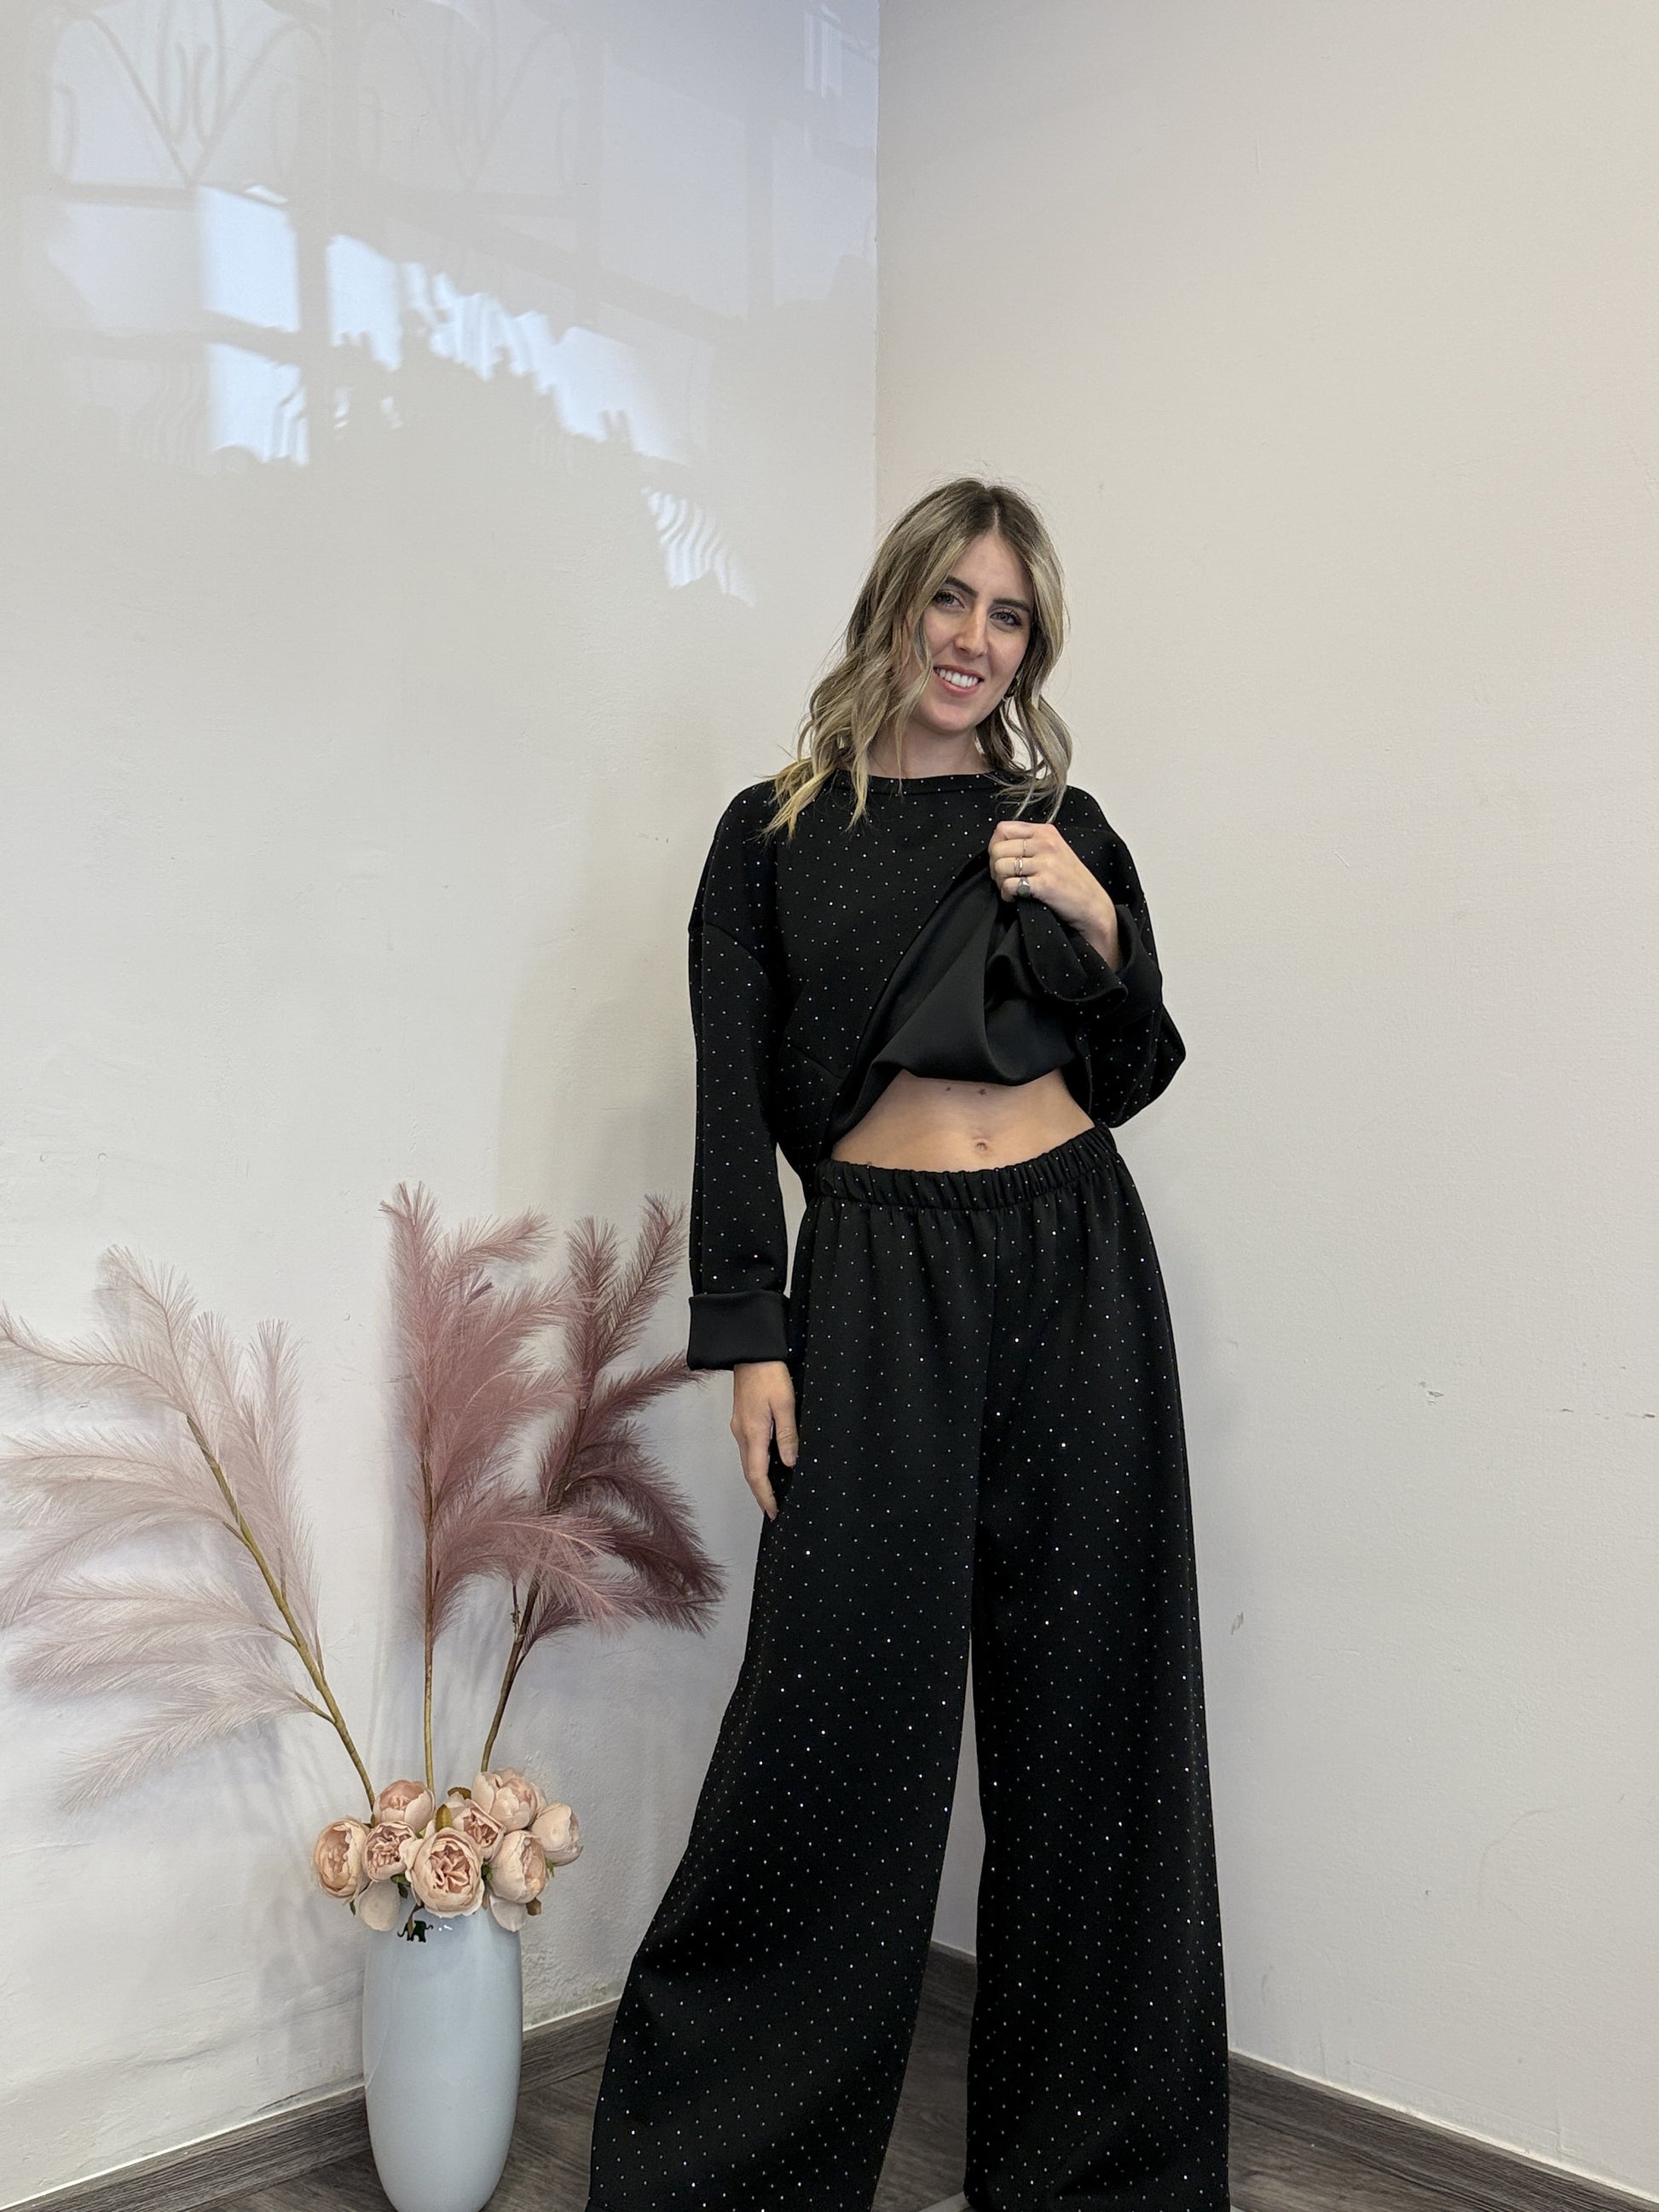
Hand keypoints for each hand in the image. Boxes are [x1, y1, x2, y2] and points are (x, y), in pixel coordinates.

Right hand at [730, 1359, 797, 1518]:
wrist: (750, 1351)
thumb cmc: (770, 1374)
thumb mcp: (785, 1403)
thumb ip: (787, 1434)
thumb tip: (790, 1463)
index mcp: (753, 1433)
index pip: (757, 1475)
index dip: (765, 1496)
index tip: (774, 1513)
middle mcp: (741, 1434)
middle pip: (749, 1473)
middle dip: (760, 1494)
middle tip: (773, 1511)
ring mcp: (739, 1427)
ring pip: (747, 1462)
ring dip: (758, 1481)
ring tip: (772, 1494)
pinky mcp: (741, 1420)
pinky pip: (748, 1450)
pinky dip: (756, 1465)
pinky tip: (767, 1467)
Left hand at [987, 817, 1120, 967]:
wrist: (1093, 905)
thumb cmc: (1071, 881)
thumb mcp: (1054, 850)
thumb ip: (1031, 843)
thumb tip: (998, 847)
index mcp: (1045, 832)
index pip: (1003, 829)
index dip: (995, 847)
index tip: (1002, 861)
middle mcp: (1045, 843)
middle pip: (997, 848)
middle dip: (995, 867)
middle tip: (1005, 879)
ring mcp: (1046, 863)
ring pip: (1000, 866)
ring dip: (1000, 882)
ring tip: (1012, 889)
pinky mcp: (1045, 883)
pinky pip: (1009, 885)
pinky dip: (1007, 895)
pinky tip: (1016, 898)